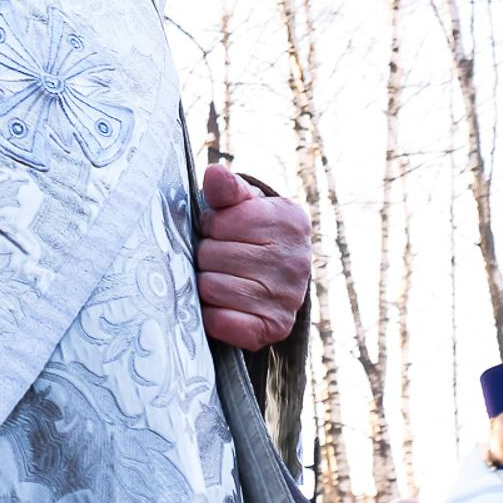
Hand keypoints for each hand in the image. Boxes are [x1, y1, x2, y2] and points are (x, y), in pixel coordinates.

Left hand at [195, 165, 311, 349]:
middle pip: (211, 255)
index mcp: (290, 221)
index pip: (220, 222)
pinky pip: (221, 321)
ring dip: (206, 283)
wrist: (277, 280)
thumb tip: (214, 175)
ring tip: (220, 278)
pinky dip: (212, 316)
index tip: (222, 230)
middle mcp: (296, 260)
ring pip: (210, 287)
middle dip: (206, 255)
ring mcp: (288, 297)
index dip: (212, 226)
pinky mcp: (276, 327)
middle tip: (218, 258)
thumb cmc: (251, 235)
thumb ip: (227, 189)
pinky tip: (222, 305)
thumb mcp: (243, 206)